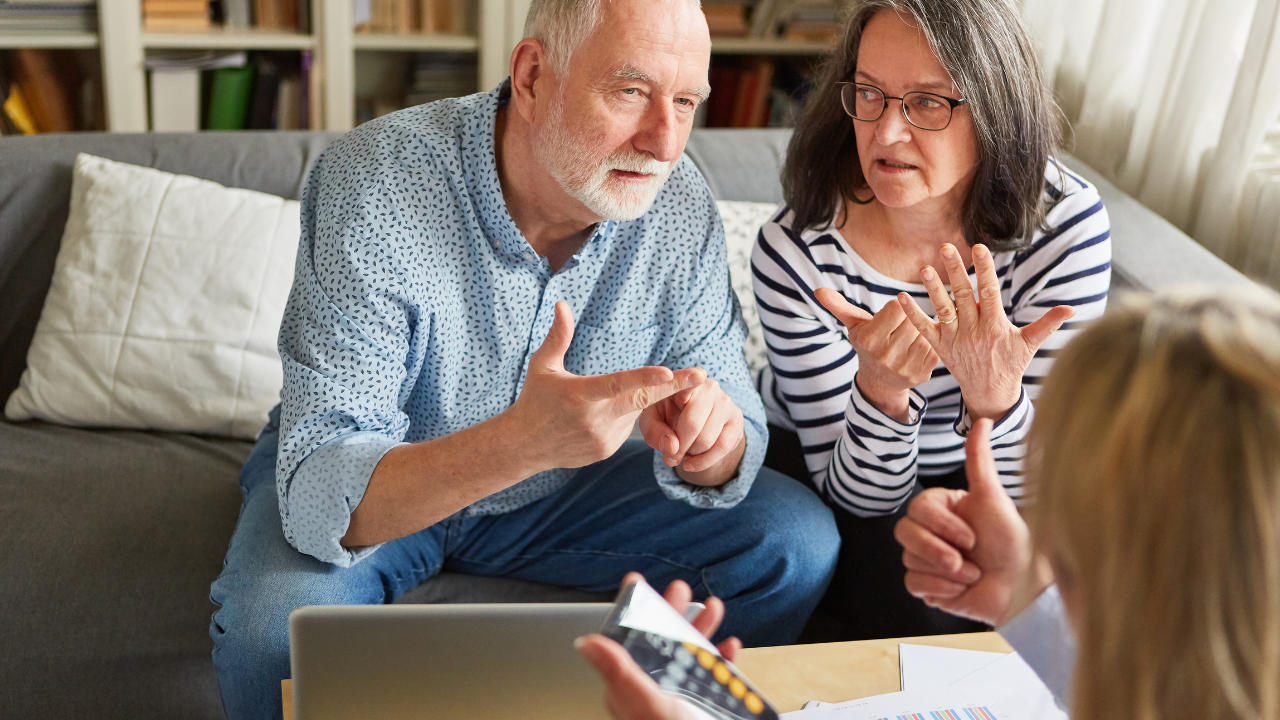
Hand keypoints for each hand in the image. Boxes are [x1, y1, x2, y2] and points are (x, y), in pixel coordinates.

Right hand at [508, 302, 703, 472]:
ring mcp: (603, 438)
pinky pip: (626, 427)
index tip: (668, 372)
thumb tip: (562, 304)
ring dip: (631, 400)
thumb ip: (558, 336)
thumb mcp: (542, 366)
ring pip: (634, 412)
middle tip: (701, 375)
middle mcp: (595, 419)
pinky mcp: (607, 450)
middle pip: (641, 401)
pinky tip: (597, 417)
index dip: (644, 379)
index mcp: (580, 395)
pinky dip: (622, 415)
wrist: (524, 446)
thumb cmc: (534, 400)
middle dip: (674, 387)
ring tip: (596, 402)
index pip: (617, 384)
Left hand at [576, 572, 741, 719]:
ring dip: (702, 630)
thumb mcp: (645, 704)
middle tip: (682, 590)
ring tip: (714, 608)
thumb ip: (619, 672)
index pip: (627, 640)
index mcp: (632, 688)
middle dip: (674, 613)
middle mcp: (655, 691)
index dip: (633, 610)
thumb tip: (587, 643)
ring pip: (690, 655)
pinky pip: (714, 677)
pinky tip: (731, 647)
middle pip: (661, 642)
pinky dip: (724, 660)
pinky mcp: (705, 707)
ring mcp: (680, 699)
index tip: (638, 583)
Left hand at [640, 377, 745, 483]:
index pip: (685, 385)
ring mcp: (726, 402)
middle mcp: (709, 387)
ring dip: (691, 454)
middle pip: (693, 424)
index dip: (683, 392)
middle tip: (669, 458)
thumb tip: (672, 447)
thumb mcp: (652, 422)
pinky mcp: (737, 419)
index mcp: (684, 380)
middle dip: (678, 447)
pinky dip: (705, 461)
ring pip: (707, 439)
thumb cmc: (666, 417)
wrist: (691, 424)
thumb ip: (655, 432)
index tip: (681, 399)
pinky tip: (692, 464)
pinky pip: (723, 447)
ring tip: (681, 455)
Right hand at [816, 287, 937, 422]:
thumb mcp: (854, 326)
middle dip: (908, 320)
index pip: (897, 306)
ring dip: (919, 332)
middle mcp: (886, 355)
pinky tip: (916, 349)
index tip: (889, 318)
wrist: (879, 381)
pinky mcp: (921, 374)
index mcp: (870, 340)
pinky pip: (934, 346)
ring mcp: (905, 367)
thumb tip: (819, 291)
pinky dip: (928, 344)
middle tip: (899, 330)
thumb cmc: (867, 345)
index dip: (895, 308)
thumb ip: (839, 306)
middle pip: (912, 319)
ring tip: (907, 339)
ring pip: (924, 332)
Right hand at [893, 418, 1049, 624]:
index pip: (917, 509)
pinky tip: (961, 589)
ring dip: (947, 572)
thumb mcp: (992, 498)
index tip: (972, 537)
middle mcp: (931, 532)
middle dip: (938, 550)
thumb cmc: (1011, 541)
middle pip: (904, 533)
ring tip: (972, 574)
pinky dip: (940, 589)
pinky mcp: (927, 586)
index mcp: (941, 508)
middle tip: (968, 559)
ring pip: (909, 559)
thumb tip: (983, 420)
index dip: (942, 526)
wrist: (1022, 587)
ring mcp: (926, 559)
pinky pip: (913, 584)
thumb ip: (979, 460)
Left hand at [897, 243, 1073, 419]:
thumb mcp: (1030, 344)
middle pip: (963, 296)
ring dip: (932, 289)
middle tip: (945, 247)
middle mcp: (973, 331)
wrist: (989, 393)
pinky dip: (911, 314)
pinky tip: (900, 297)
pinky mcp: (940, 347)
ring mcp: (955, 339)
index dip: (986, 270)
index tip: (980, 248)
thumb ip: (1048, 324)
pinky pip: (923, 329)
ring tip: (924, 268)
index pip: (990, 292)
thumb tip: (1072, 309)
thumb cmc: (1012, 364)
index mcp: (995, 326)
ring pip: (942, 310)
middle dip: (955, 271)